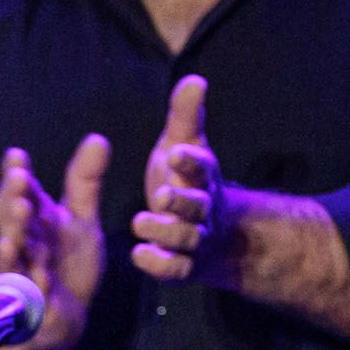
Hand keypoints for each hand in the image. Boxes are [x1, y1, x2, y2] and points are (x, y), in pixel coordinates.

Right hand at [0, 131, 110, 349]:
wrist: (63, 313)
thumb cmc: (67, 262)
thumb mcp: (79, 218)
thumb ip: (85, 181)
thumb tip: (97, 138)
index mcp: (33, 218)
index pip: (19, 191)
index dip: (16, 174)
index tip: (17, 156)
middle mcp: (22, 241)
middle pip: (10, 217)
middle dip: (12, 199)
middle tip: (18, 180)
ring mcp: (22, 271)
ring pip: (12, 252)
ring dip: (14, 235)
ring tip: (19, 217)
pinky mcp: (28, 301)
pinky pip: (25, 290)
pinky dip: (29, 278)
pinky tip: (38, 271)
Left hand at [130, 74, 229, 284]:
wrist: (210, 233)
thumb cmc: (187, 181)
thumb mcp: (183, 145)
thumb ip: (185, 116)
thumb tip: (195, 79)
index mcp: (201, 177)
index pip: (201, 167)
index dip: (190, 161)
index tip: (175, 153)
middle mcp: (203, 210)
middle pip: (197, 207)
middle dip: (181, 201)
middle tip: (160, 194)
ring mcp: (195, 239)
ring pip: (186, 239)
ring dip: (165, 232)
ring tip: (140, 222)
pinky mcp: (183, 266)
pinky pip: (175, 270)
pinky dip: (159, 265)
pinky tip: (138, 255)